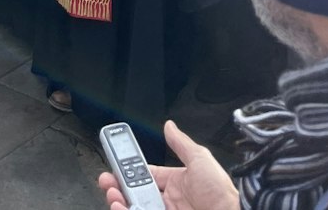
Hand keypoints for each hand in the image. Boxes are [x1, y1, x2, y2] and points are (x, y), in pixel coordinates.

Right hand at [98, 121, 237, 209]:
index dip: (129, 170)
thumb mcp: (200, 160)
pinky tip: (121, 207)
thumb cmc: (220, 192)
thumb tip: (169, 126)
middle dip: (118, 185)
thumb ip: (181, 144)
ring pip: (135, 206)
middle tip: (107, 181)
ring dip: (119, 200)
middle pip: (136, 193)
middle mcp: (169, 200)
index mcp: (176, 182)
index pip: (146, 175)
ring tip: (113, 195)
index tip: (115, 165)